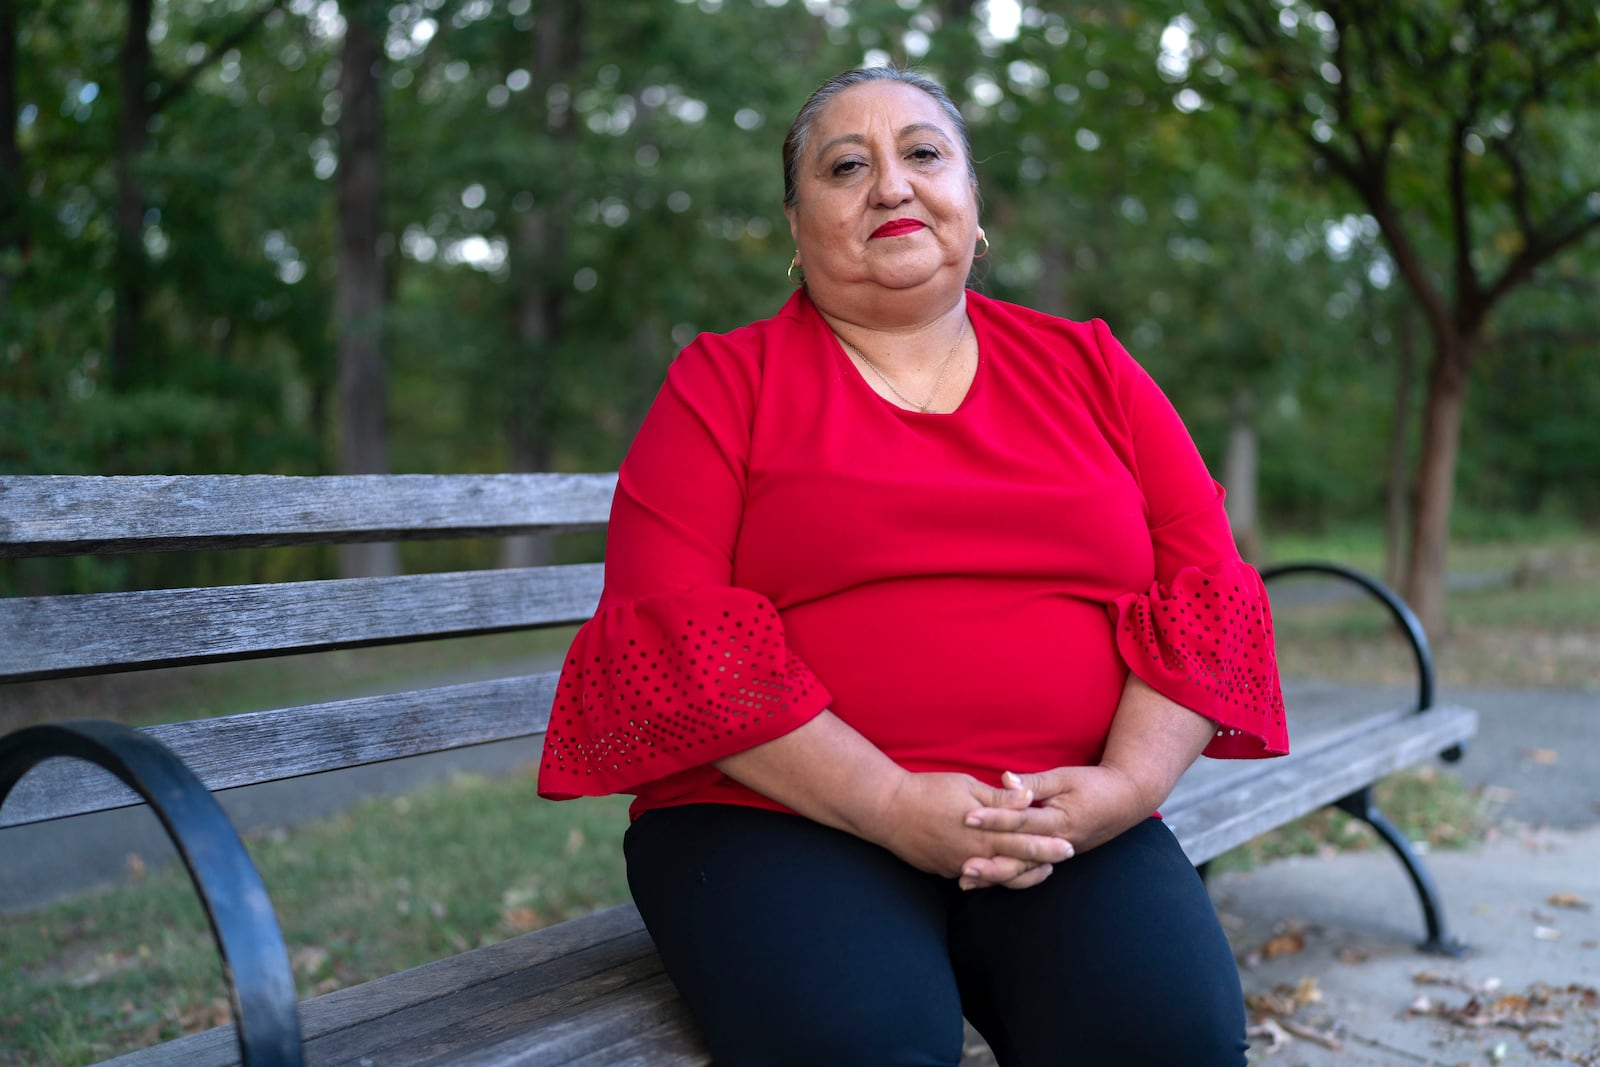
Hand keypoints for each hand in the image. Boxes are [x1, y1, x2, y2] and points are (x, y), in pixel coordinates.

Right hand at [872, 771, 1072, 884]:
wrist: (886, 811)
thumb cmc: (927, 791)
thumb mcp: (966, 786)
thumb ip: (1000, 798)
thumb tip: (1028, 798)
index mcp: (983, 832)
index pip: (1023, 841)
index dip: (1047, 844)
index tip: (1068, 845)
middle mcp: (974, 854)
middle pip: (1016, 862)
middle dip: (1042, 861)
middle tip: (1064, 860)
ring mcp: (959, 865)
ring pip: (997, 876)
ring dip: (1020, 873)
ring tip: (1039, 871)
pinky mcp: (945, 870)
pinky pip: (975, 877)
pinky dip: (993, 876)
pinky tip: (1002, 873)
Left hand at [956, 766, 1150, 888]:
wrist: (1127, 800)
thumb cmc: (1095, 784)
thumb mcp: (1066, 777)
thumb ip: (1035, 781)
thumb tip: (1006, 779)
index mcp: (1061, 821)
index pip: (1021, 821)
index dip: (994, 819)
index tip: (968, 817)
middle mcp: (1059, 843)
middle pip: (1020, 856)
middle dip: (990, 862)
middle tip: (962, 866)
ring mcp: (1058, 855)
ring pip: (1023, 869)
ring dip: (995, 875)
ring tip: (967, 880)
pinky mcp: (1056, 857)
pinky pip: (1029, 869)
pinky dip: (1008, 875)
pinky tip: (986, 879)